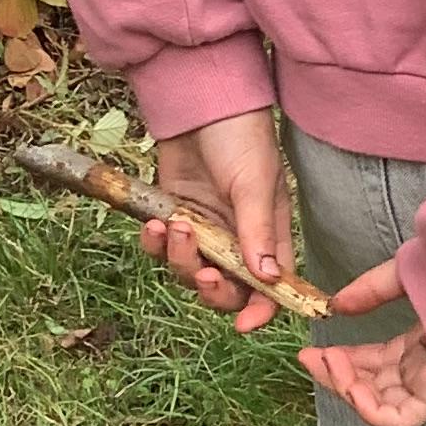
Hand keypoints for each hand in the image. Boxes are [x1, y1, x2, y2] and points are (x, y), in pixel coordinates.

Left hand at [149, 112, 297, 333]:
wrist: (199, 100)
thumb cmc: (239, 136)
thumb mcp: (254, 183)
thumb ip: (257, 232)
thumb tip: (267, 280)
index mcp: (269, 234)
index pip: (271, 286)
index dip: (260, 310)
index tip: (244, 325)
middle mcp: (237, 239)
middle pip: (226, 289)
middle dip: (211, 288)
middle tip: (201, 272)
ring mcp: (203, 230)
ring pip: (189, 271)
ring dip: (178, 259)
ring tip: (172, 226)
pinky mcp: (173, 217)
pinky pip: (161, 249)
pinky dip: (155, 244)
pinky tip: (155, 224)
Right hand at [299, 253, 425, 425]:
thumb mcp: (405, 276)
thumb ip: (371, 291)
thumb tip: (336, 305)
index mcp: (420, 346)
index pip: (374, 366)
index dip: (342, 363)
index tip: (314, 352)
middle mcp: (425, 369)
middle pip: (373, 388)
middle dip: (337, 377)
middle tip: (311, 358)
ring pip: (382, 408)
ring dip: (346, 390)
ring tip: (327, 363)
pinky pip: (400, 420)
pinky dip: (369, 409)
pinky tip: (350, 384)